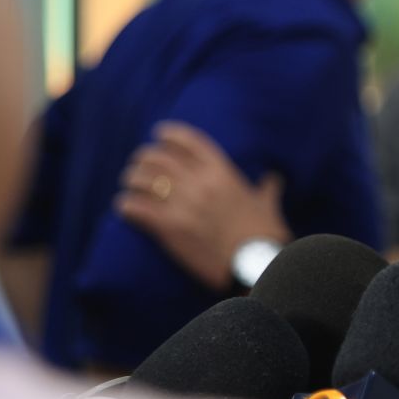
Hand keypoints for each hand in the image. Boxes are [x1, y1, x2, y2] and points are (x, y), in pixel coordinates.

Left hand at [115, 121, 289, 290]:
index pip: (190, 141)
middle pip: (160, 158)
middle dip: (144, 158)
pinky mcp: (170, 228)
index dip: (170, 134)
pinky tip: (124, 208)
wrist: (256, 265)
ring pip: (144, 180)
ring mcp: (184, 204)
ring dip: (132, 180)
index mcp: (223, 172)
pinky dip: (127, 206)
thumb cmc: (266, 236)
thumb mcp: (268, 206)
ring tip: (129, 185)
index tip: (158, 133)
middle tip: (138, 165)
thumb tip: (274, 179)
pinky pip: (138, 209)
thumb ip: (267, 189)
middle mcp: (200, 183)